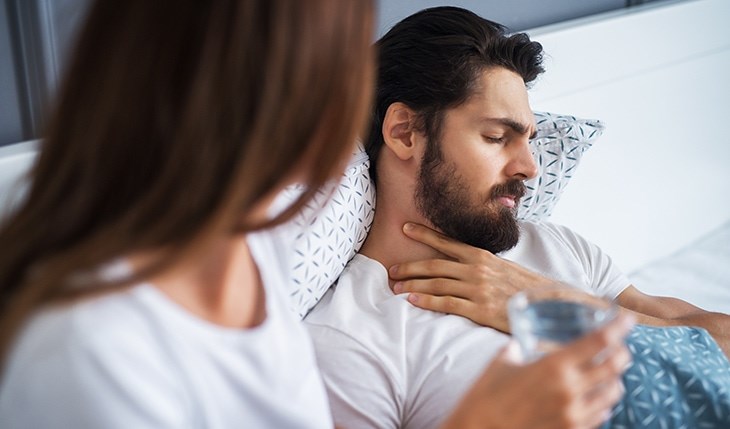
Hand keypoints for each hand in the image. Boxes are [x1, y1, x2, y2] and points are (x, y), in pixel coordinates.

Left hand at [389, 222, 549, 331]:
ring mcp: (477, 289)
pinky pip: (446, 303)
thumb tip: (463, 264)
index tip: (405, 228)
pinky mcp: (479, 309)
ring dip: (412, 284)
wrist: (550, 304)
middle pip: (434, 265)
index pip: (447, 242)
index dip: (424, 234)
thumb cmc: (525, 288)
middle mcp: (476, 269)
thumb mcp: (504, 268)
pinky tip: (411, 300)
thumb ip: (482, 265)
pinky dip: (426, 301)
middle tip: (391, 270)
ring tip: (394, 288)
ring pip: (436, 283)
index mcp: (481, 256)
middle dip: (409, 266)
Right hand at [440, 313, 634, 428]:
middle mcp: (570, 390)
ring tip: (610, 374)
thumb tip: (519, 346)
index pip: (599, 342)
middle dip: (622, 354)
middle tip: (620, 347)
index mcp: (554, 367)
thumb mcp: (501, 364)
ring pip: (612, 394)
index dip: (618, 328)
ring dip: (614, 381)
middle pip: (614, 367)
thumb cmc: (485, 397)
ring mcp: (573, 415)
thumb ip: (516, 350)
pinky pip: (599, 416)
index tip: (628, 319)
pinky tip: (597, 401)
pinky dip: (603, 405)